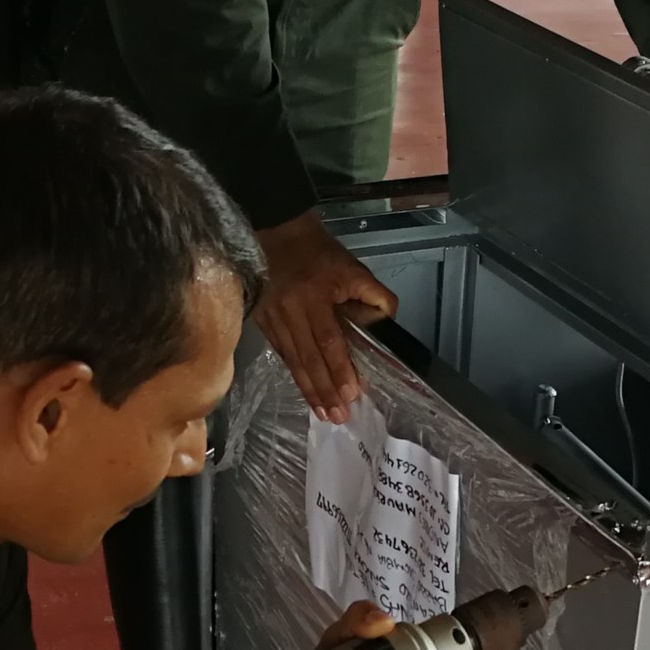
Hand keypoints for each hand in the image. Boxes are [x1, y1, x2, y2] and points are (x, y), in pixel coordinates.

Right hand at [254, 211, 397, 422]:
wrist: (277, 232)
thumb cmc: (319, 252)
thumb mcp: (353, 268)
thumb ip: (374, 295)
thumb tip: (387, 323)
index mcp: (314, 297)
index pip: (328, 341)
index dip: (339, 369)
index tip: (351, 393)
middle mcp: (291, 311)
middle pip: (309, 359)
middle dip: (324, 390)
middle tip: (338, 417)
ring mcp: (273, 318)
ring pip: (293, 361)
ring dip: (308, 390)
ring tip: (322, 413)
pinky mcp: (263, 322)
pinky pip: (281, 354)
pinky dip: (294, 376)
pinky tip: (305, 392)